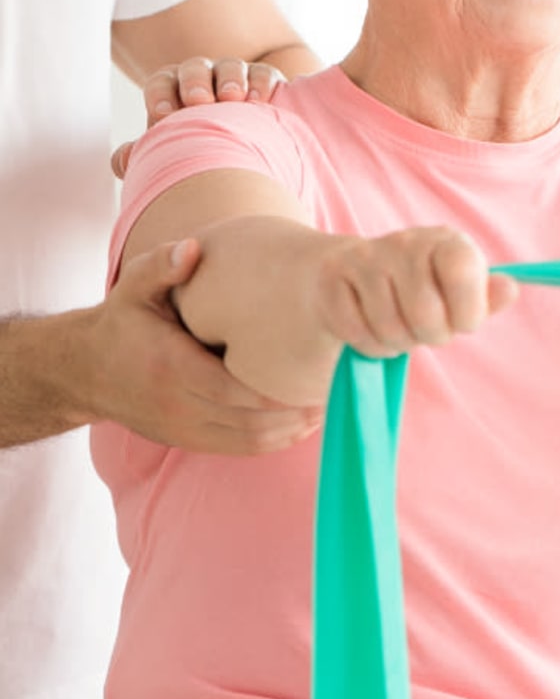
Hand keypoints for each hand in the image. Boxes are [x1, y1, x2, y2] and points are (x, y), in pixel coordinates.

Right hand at [82, 239, 321, 453]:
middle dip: (296, 413)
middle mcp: (178, 405)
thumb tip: (193, 248)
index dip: (279, 392)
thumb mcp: (133, 286)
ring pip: (249, 442)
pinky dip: (273, 441)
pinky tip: (299, 424)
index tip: (315, 375)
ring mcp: (183, 429)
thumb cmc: (122, 322)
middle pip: (251, 422)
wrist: (86, 371)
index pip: (235, 390)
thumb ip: (162, 265)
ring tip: (325, 409)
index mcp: (171, 367)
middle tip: (334, 393)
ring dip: (291, 431)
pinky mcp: (188, 441)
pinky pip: (238, 450)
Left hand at [111, 57, 285, 178]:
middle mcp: (202, 79)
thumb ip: (145, 156)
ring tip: (233, 97)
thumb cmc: (199, 151)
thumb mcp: (171, 154)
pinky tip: (260, 100)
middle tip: (198, 100)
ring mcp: (234, 78)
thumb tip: (121, 162)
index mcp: (172, 92)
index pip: (161, 84)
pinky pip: (263, 75)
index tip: (163, 115)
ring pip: (230, 68)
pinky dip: (261, 83)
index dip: (160, 95)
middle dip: (195, 82)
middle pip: (194, 69)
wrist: (242, 152)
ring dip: (231, 79)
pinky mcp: (264, 83)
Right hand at [314, 227, 517, 358]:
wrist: (353, 272)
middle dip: (428, 336)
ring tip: (396, 327)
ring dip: (395, 342)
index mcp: (446, 242)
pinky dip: (366, 343)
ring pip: (388, 329)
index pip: (464, 274)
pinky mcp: (332, 276)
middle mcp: (405, 242)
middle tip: (424, 329)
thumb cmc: (418, 290)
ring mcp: (365, 257)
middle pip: (425, 315)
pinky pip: (355, 331)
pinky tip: (368, 326)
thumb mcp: (457, 293)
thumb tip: (510, 290)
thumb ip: (485, 297)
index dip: (467, 313)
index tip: (462, 321)